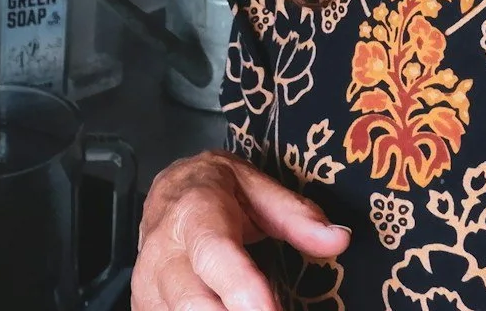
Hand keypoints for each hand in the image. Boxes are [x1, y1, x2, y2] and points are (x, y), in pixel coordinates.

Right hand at [132, 151, 349, 310]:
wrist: (167, 191)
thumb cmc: (217, 189)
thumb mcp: (258, 187)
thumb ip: (296, 216)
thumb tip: (338, 239)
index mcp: (194, 213)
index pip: (215, 255)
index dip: (243, 290)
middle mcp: (162, 252)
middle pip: (192, 303)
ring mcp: (147, 285)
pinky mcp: (146, 306)